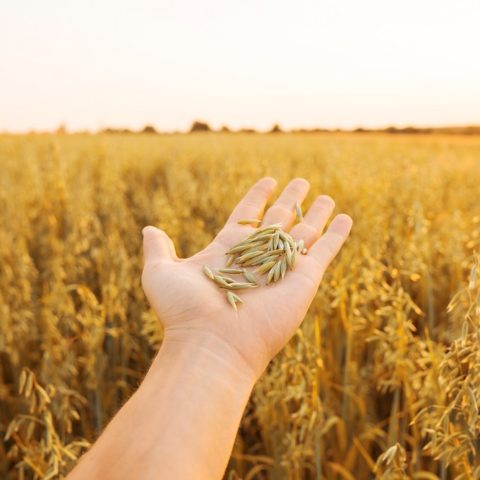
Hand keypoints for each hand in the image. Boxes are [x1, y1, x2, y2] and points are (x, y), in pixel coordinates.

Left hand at [141, 177, 351, 379]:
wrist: (212, 344)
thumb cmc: (184, 312)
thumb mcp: (161, 274)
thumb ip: (158, 249)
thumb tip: (149, 229)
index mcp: (228, 251)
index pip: (247, 216)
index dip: (258, 196)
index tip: (269, 180)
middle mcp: (257, 258)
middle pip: (279, 221)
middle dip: (291, 201)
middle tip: (302, 182)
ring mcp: (282, 268)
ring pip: (305, 234)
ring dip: (317, 216)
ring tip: (327, 197)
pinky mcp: (304, 279)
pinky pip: (325, 252)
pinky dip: (337, 235)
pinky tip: (345, 218)